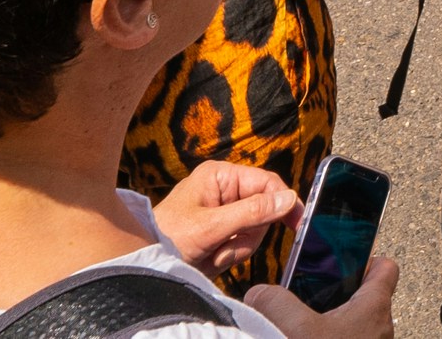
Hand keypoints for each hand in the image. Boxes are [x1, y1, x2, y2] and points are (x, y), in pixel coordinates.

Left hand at [149, 155, 298, 267]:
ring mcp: (222, 211)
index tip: (297, 224)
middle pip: (262, 210)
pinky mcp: (220, 231)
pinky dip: (229, 255)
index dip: (283, 202)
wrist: (144, 265)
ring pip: (254, 230)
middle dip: (247, 235)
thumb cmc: (169, 238)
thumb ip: (252, 212)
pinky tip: (209, 258)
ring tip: (212, 255)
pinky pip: (241, 243)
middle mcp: (223, 189)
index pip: (266, 182)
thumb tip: (289, 198)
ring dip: (236, 249)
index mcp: (220, 176)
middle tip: (224, 249)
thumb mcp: (212, 227)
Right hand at [251, 255, 396, 338]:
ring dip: (333, 323)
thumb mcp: (294, 327)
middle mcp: (380, 327)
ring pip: (356, 325)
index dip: (367, 258)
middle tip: (313, 294)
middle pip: (367, 297)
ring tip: (305, 325)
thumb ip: (274, 302)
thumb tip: (259, 293)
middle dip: (339, 294)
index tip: (344, 259)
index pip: (385, 268)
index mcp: (373, 307)